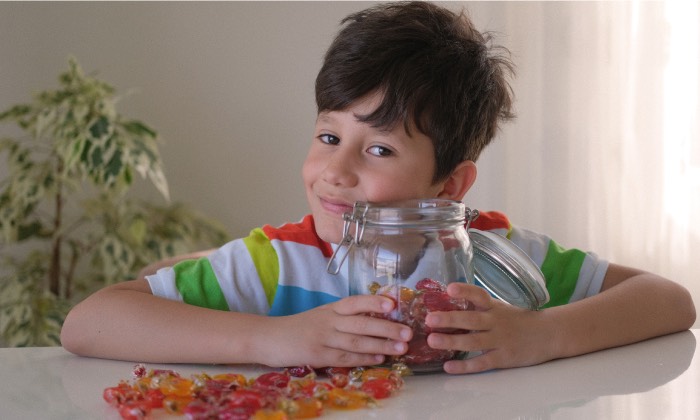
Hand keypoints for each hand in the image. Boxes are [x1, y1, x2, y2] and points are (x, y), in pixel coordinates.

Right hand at [253, 295, 412, 367]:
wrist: (270, 337)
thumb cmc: (301, 326)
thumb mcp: (323, 314)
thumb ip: (346, 315)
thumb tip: (378, 315)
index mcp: (331, 308)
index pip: (355, 301)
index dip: (374, 301)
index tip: (393, 304)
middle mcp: (329, 321)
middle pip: (361, 323)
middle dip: (387, 328)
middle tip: (408, 332)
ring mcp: (323, 339)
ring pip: (357, 342)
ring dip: (381, 345)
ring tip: (401, 348)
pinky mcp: (318, 356)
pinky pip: (345, 358)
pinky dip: (364, 358)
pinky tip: (380, 359)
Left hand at [424, 283, 555, 373]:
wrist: (549, 334)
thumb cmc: (519, 319)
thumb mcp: (500, 308)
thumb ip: (478, 307)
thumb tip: (446, 302)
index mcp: (494, 307)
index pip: (479, 295)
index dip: (464, 291)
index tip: (449, 288)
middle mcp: (496, 322)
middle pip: (472, 320)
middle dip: (450, 319)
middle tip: (430, 319)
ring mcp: (500, 340)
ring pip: (473, 342)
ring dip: (452, 342)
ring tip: (432, 341)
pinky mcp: (503, 358)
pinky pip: (481, 363)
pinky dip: (464, 366)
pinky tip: (448, 367)